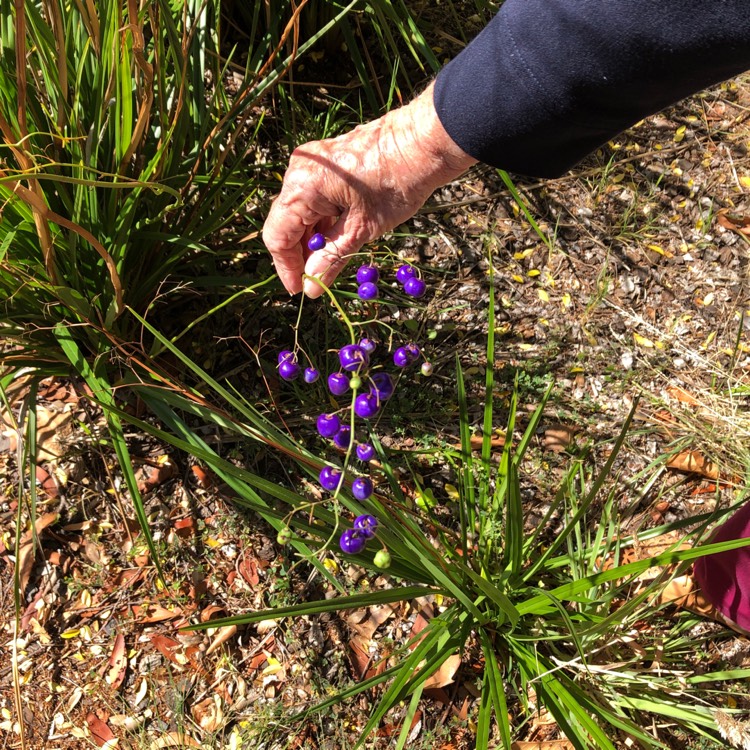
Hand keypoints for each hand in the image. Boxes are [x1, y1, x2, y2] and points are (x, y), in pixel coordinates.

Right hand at [262, 83, 475, 297]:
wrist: (424, 142)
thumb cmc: (396, 184)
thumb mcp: (362, 230)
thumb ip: (331, 258)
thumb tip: (311, 287)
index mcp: (301, 188)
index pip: (277, 237)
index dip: (286, 267)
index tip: (300, 289)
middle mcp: (298, 172)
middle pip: (285, 223)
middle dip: (300, 254)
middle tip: (316, 279)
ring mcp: (312, 162)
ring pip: (300, 211)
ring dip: (312, 238)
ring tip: (328, 262)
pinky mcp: (327, 161)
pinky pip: (313, 197)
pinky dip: (322, 220)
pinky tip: (336, 238)